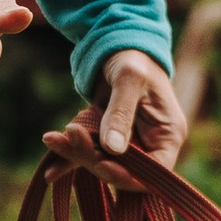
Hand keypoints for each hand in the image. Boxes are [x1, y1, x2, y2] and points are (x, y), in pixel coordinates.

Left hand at [57, 50, 186, 164]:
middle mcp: (151, 144)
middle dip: (94, 160)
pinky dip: (68, 153)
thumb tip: (113, 149)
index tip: (101, 164)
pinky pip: (89, 154)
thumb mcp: (129, 80)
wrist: (119, 45)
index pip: (155, 172)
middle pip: (125, 171)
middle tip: (72, 136)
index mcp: (168, 135)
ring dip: (75, 154)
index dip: (128, 175)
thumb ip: (121, 114)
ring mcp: (129, 144)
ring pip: (102, 163)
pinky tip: (51, 145)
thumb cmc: (134, 57)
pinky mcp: (108, 140)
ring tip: (52, 138)